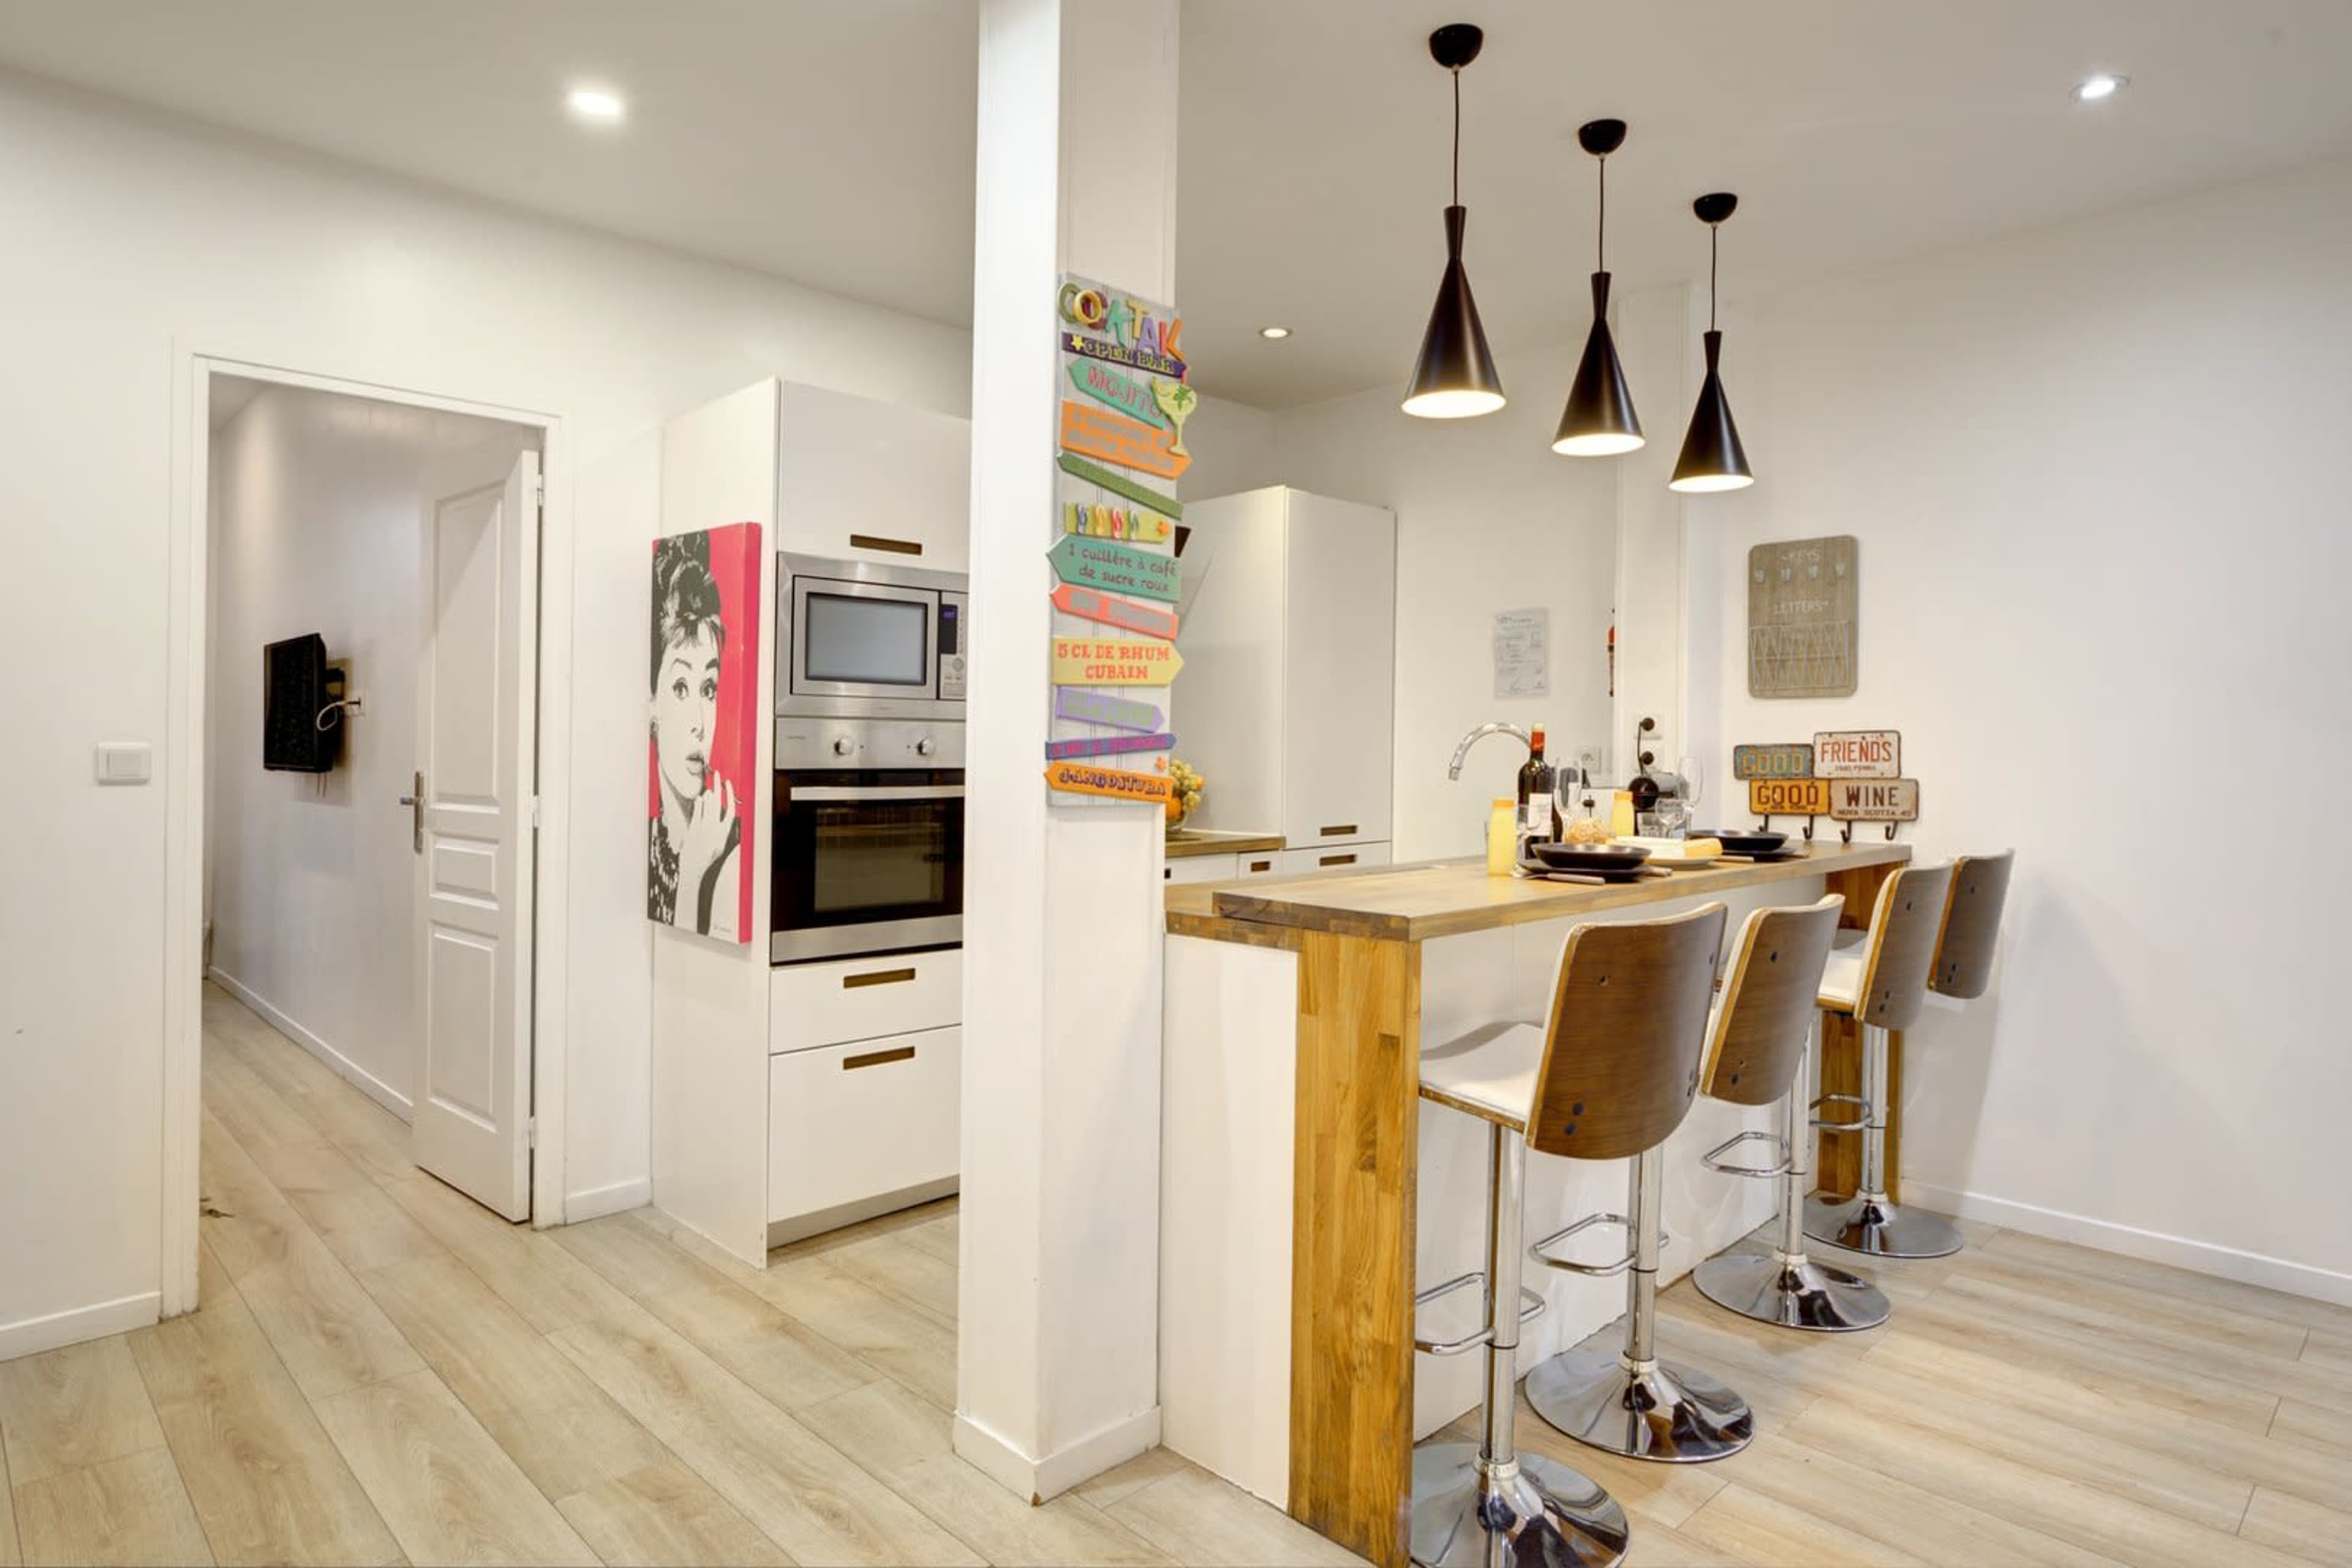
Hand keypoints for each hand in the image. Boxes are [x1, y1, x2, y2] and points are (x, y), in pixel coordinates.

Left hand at [678, 775, 735, 889]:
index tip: (728, 785)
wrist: (694, 869)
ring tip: (709, 788)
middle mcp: (715, 829)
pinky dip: (699, 805)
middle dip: (718, 787)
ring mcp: (703, 829)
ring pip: (707, 806)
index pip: (731, 809)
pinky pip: (697, 813)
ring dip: (708, 795)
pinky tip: (699, 798)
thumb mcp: (720, 846)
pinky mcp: (693, 830)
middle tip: (717, 775)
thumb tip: (725, 819)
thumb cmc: (707, 859)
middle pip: (718, 803)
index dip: (730, 795)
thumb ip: (723, 832)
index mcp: (724, 833)